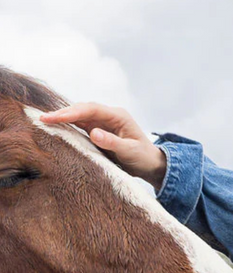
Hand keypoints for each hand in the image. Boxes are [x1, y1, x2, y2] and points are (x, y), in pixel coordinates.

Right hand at [39, 103, 166, 188]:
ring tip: (44, 121)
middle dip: (63, 113)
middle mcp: (109, 116)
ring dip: (63, 118)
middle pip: (82, 109)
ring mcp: (103, 122)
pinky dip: (68, 125)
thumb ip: (112, 142)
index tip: (56, 117)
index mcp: (118, 115)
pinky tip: (56, 127)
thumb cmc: (143, 157)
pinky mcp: (98, 131)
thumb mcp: (129, 151)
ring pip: (80, 116)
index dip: (72, 112)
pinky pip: (81, 125)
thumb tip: (93, 132)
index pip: (91, 109)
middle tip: (42, 119)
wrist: (150, 164)